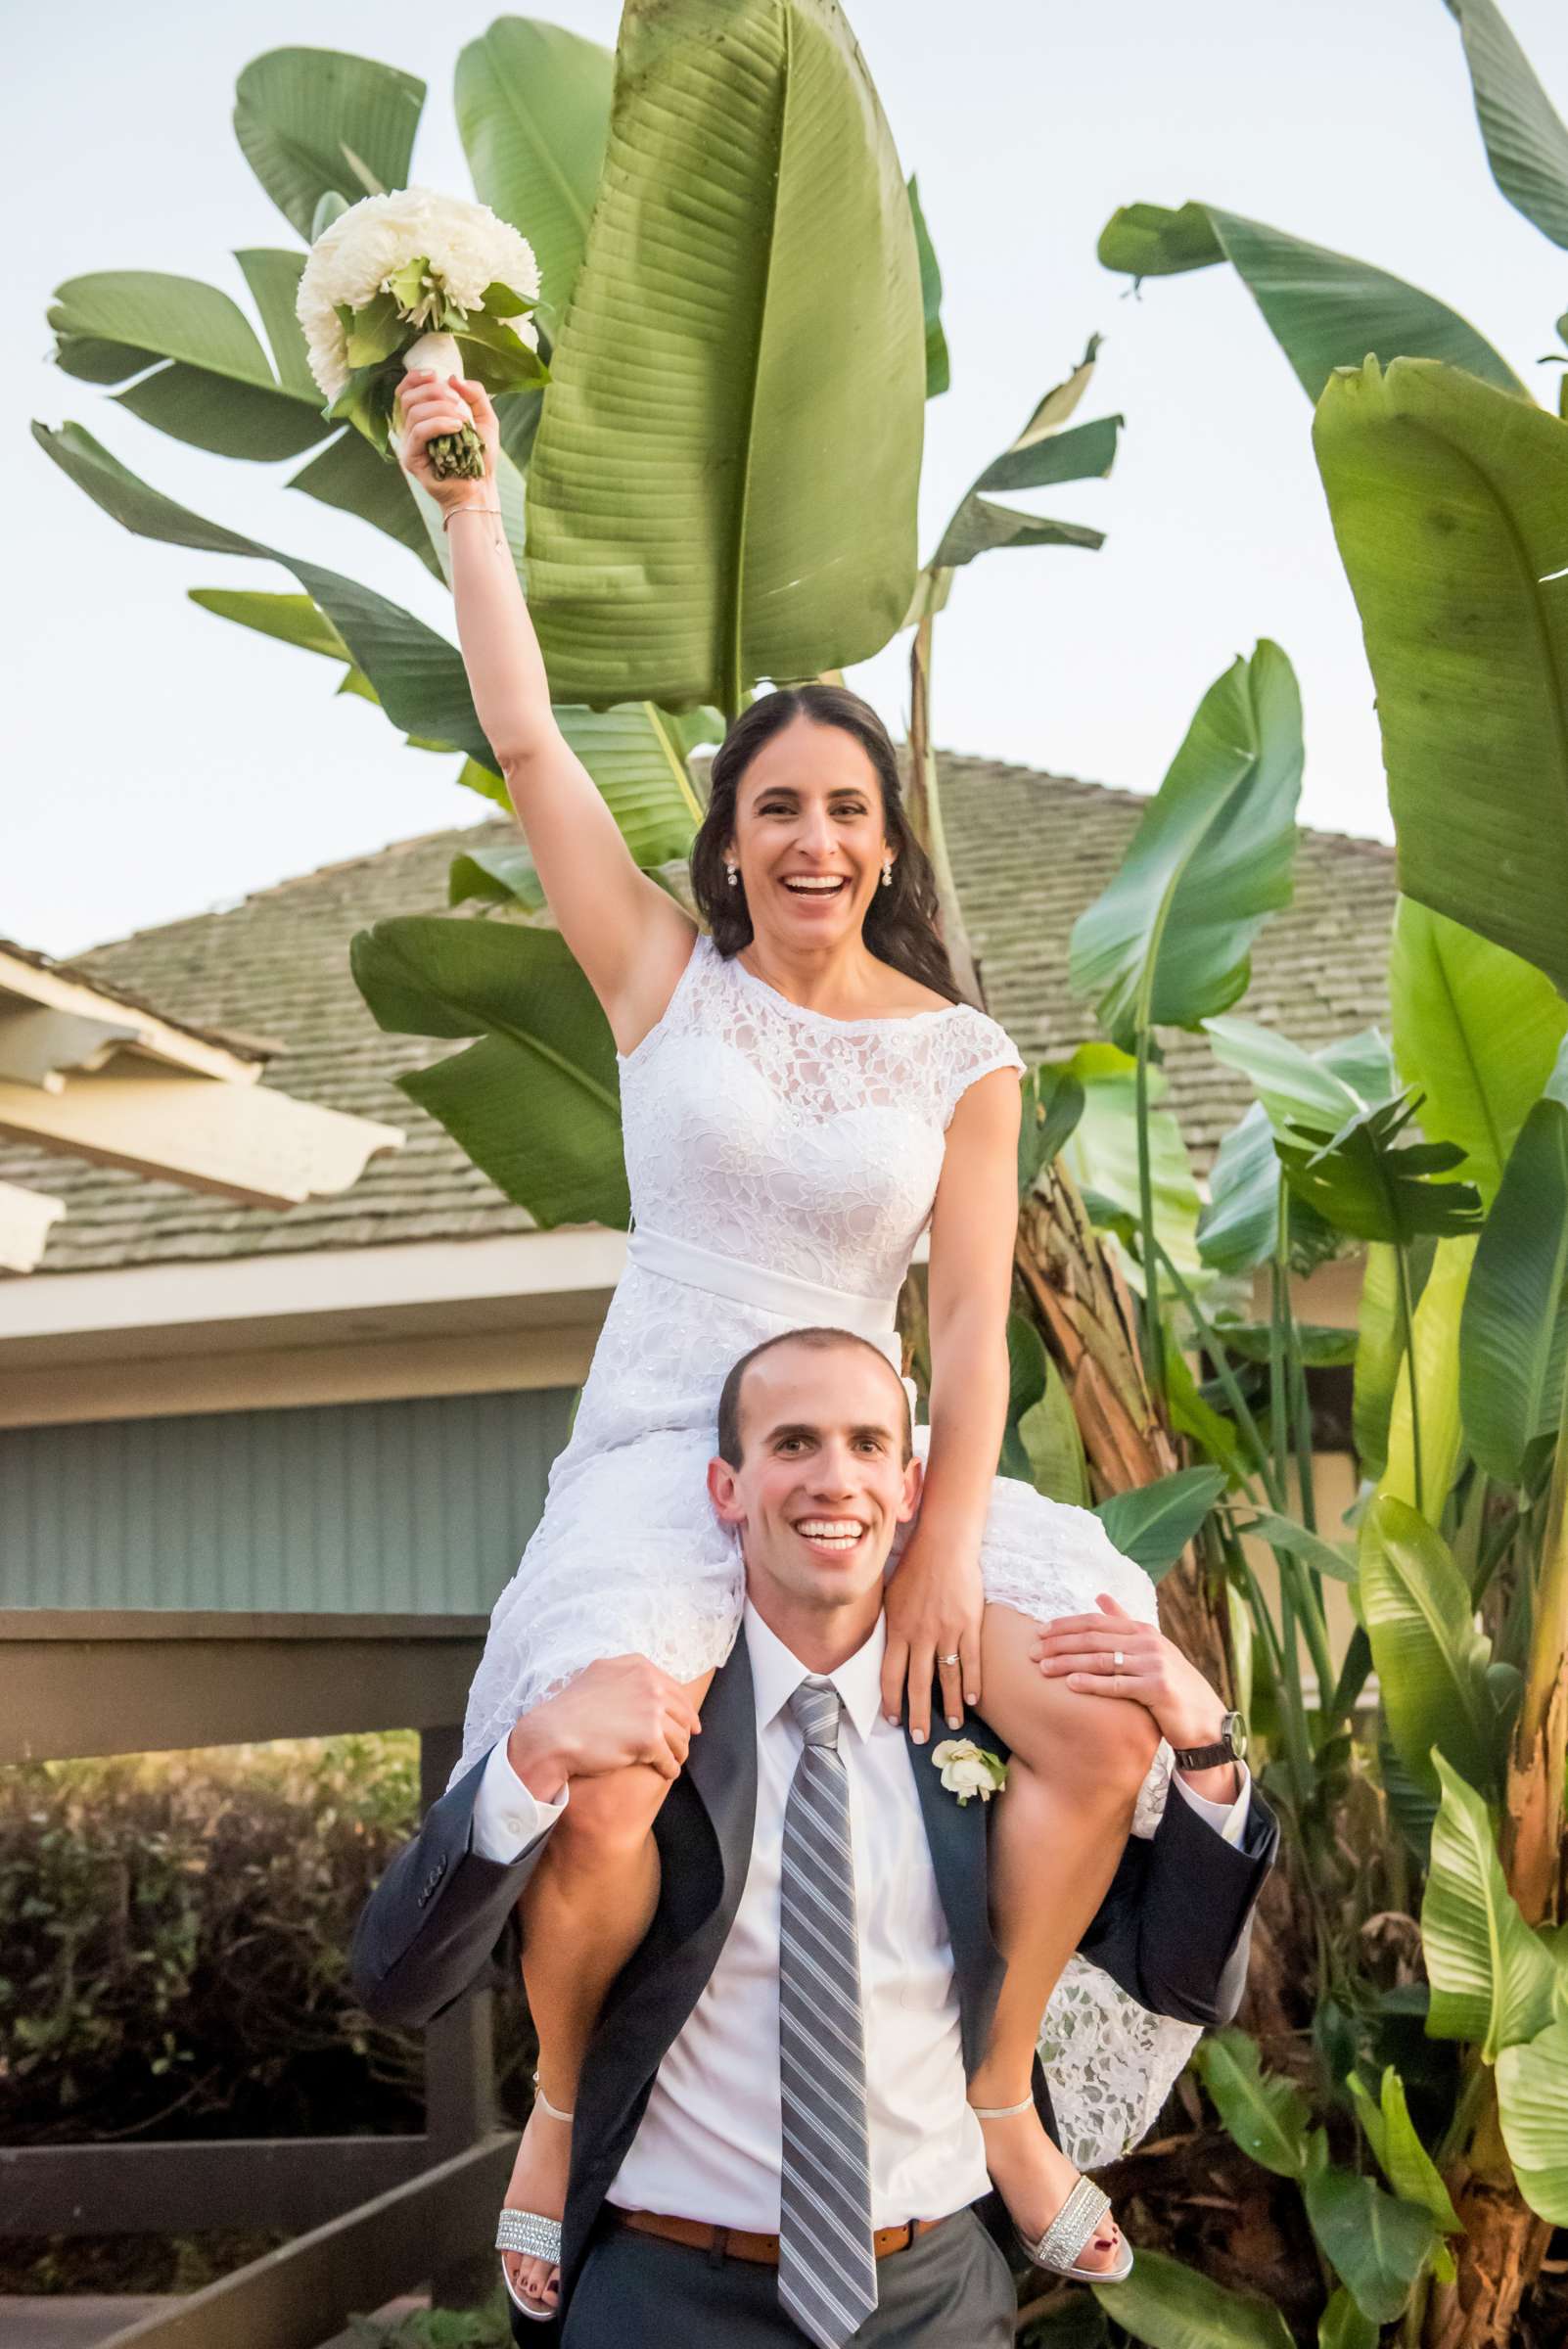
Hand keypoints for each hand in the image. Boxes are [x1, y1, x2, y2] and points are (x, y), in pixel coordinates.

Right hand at [397, 370, 500, 509]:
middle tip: (457, 402)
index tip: (435, 375)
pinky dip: (438, 424)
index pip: (406, 390)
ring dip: (441, 409)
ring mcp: (410, 444)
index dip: (416, 378)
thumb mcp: (485, 419)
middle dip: (434, 392)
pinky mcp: (411, 458)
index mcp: (424, 416)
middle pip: (409, 397)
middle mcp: (412, 429)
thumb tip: (452, 377)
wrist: (480, 488)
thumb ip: (474, 395)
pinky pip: (419, 432)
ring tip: (462, 421)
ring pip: (414, 412)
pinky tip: (456, 427)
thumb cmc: (480, 456)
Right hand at [506, 1655, 702, 1802]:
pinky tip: (667, 1772)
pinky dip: (670, 1767)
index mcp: (637, 1666)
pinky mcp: (649, 1738)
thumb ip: (626, 1678)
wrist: (553, 1735)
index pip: (673, 1687)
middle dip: (685, 1730)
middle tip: (685, 1744)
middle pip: (680, 1711)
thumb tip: (650, 1685)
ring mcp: (650, 1710)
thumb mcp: (599, 1677)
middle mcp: (648, 1683)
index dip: (684, 1707)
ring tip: (675, 1761)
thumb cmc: (571, 1710)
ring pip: (678, 1736)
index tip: (690, 1721)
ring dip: (679, 1751)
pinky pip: (669, 1757)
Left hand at [880, 1531, 983, 1742]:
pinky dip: (972, 1682)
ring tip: (953, 1726)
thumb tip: (885, 1649)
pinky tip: (973, 1700)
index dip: (891, 1701)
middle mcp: (920, 1635)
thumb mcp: (891, 1597)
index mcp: (897, 1629)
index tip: (894, 1720)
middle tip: (920, 1738)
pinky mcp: (969, 1624)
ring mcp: (946, 1630)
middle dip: (918, 1714)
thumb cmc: (914, 1568)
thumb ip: (889, 1626)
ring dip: (949, 1705)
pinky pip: (970, 1660)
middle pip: (918, 1684)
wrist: (944, 1546)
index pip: (889, 1675)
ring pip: (947, 1677)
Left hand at [1032, 1593, 1228, 1763]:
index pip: (1096, 1621)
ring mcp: (1154, 1664)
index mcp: (1143, 1630)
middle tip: (1031, 1651)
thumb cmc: (1171, 1683)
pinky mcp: (1158, 1689)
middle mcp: (1148, 1643)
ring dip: (1068, 1663)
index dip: (1065, 1625)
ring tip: (1043, 1668)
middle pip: (1094, 1638)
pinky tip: (1070, 1685)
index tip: (1039, 1632)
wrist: (1205, 1718)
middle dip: (1059, 1643)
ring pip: (1101, 1660)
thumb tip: (1100, 1595)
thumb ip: (1124, 1622)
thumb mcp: (1150, 1649)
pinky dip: (1092, 1684)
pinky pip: (1117, 1685)